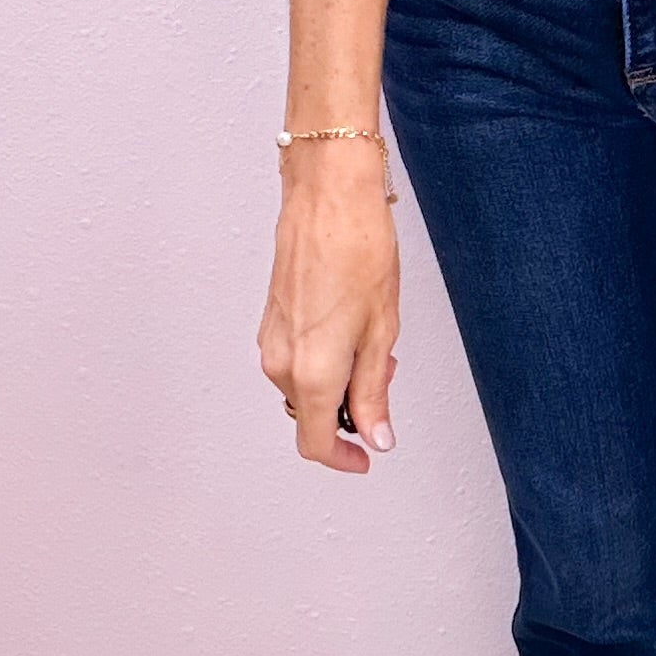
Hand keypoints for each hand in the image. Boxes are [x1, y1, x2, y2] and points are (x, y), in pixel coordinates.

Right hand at [257, 141, 399, 473]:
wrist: (328, 198)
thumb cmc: (358, 249)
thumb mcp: (381, 330)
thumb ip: (374, 391)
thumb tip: (377, 435)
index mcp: (312, 372)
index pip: (316, 442)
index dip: (343, 458)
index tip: (365, 456)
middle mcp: (281, 362)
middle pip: (311, 415)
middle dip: (349, 409)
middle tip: (384, 375)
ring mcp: (271, 340)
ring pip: (303, 387)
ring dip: (337, 381)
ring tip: (371, 341)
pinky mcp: (270, 320)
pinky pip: (294, 360)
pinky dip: (322, 359)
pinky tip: (348, 327)